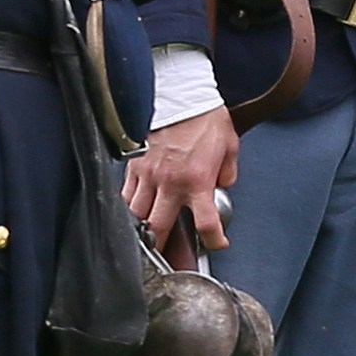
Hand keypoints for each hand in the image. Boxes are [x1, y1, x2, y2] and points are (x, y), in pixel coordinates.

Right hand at [129, 114, 235, 252]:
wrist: (181, 96)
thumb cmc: (205, 120)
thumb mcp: (229, 149)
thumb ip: (226, 174)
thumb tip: (221, 187)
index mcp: (197, 181)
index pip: (205, 222)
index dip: (213, 239)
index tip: (218, 243)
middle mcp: (170, 183)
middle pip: (159, 228)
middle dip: (162, 248)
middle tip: (167, 259)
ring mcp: (148, 176)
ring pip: (136, 216)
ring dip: (141, 231)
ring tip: (145, 241)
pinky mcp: (133, 167)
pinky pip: (125, 196)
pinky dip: (128, 209)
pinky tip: (132, 215)